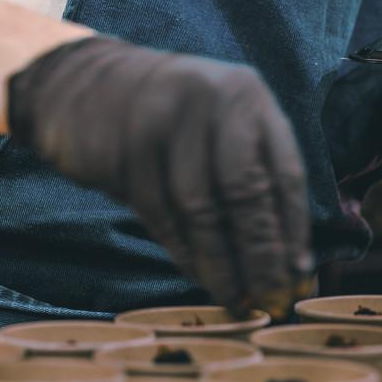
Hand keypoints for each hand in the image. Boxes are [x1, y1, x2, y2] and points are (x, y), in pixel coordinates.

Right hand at [7, 37, 312, 318]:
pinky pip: (157, 210)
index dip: (292, 229)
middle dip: (258, 252)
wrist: (87, 84)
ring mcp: (163, 117)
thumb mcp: (220, 126)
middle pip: (244, 189)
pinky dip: (180, 248)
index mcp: (246, 95)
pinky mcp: (123, 142)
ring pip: (198, 207)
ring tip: (230, 294)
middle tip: (264, 297)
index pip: (282, 170)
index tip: (294, 274)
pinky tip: (193, 269)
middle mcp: (210, 97)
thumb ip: (253, 176)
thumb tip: (289, 263)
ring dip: (217, 261)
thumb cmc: (171, 118)